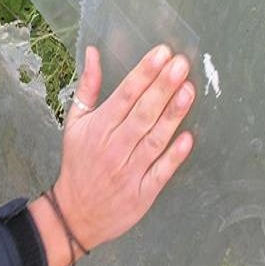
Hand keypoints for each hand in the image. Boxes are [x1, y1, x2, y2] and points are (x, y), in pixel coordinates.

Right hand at [28, 45, 194, 265]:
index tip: (162, 53)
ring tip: (189, 90)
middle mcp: (114, 146)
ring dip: (173, 114)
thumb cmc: (78, 161)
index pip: (124, 95)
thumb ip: (88, 86)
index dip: (144, 73)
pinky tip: (188, 137)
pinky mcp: (143, 193)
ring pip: (154, 139)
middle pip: (142, 112)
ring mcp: (129, 170)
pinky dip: (174, 156)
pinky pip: (160, 172)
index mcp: (98, 127)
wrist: (75, 213)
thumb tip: (94, 52)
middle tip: (181, 64)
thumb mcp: (75, 122)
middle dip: (162, 86)